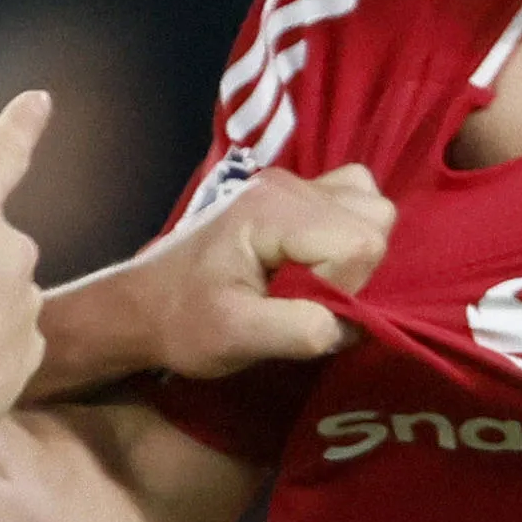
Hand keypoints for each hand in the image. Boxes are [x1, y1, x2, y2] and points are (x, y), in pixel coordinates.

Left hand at [127, 160, 389, 378]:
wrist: (146, 304)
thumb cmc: (185, 323)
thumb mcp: (236, 338)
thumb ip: (298, 331)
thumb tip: (351, 324)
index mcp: (272, 211)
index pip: (360, 241)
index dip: (344, 286)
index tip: (299, 309)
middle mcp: (288, 184)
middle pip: (375, 217)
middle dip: (355, 270)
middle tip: (306, 297)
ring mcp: (292, 183)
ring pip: (371, 205)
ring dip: (355, 251)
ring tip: (310, 281)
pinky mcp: (295, 193)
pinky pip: (354, 199)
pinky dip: (349, 233)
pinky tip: (316, 261)